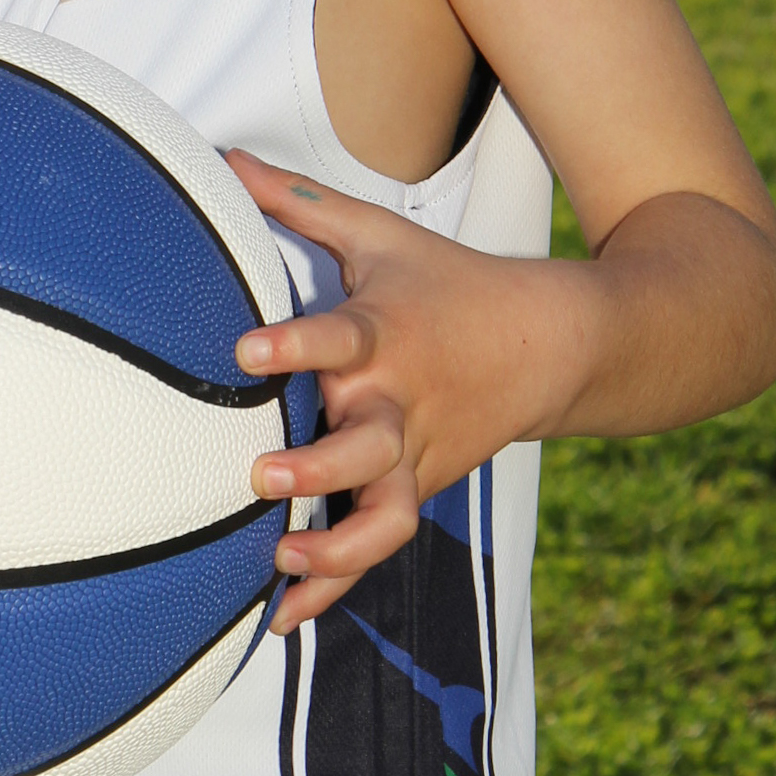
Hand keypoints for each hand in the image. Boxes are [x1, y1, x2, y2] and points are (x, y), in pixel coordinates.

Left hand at [227, 151, 577, 634]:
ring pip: (381, 513)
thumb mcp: (379, 234)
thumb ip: (299, 202)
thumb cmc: (448, 282)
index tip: (246, 351)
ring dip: (334, 544)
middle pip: (363, 444)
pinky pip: (376, 548)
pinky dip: (334, 587)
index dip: (295, 346)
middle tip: (261, 475)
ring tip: (281, 560)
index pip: (338, 338)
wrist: (552, 344)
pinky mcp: (417, 490)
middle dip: (316, 466)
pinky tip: (280, 619)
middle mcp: (398, 402)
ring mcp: (413, 455)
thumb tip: (223, 156)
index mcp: (384, 334)